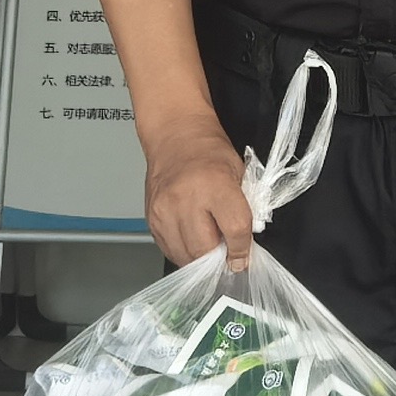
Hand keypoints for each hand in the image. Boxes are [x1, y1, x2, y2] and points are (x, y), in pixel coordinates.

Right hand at [146, 122, 256, 267]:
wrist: (174, 135)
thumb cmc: (208, 152)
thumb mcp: (238, 174)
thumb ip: (243, 210)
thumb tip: (244, 246)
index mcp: (215, 184)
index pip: (234, 230)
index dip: (242, 250)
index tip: (243, 258)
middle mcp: (186, 199)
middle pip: (206, 251)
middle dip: (220, 260)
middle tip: (226, 255)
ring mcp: (165, 211)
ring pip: (185, 256)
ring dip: (200, 260)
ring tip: (209, 247)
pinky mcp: (152, 219)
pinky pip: (169, 249)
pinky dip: (183, 252)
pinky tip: (191, 241)